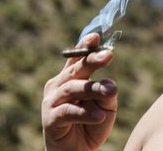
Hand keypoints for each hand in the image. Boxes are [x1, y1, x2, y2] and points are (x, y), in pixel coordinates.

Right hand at [42, 33, 117, 150]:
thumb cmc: (91, 125)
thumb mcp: (106, 108)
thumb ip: (108, 94)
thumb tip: (110, 83)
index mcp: (70, 78)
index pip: (77, 58)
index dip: (85, 46)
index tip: (96, 36)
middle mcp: (58, 86)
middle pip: (75, 69)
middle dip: (92, 60)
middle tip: (109, 56)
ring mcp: (52, 102)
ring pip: (73, 89)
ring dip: (93, 89)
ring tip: (111, 92)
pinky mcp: (50, 120)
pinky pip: (68, 112)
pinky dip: (84, 113)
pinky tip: (100, 116)